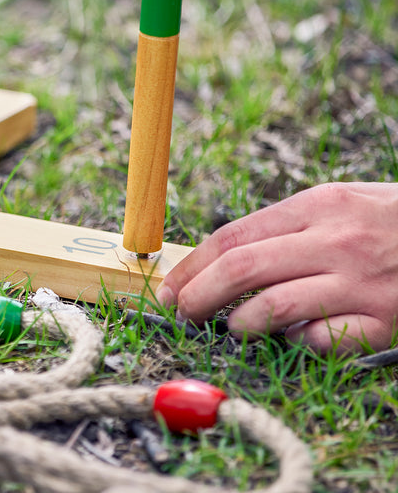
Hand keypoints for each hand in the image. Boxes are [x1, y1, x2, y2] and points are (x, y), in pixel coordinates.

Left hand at [156, 183, 397, 353]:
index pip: (232, 237)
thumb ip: (283, 226)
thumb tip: (221, 260)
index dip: (192, 266)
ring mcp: (359, 283)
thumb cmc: (384, 218)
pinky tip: (293, 339)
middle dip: (199, 295)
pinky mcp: (383, 320)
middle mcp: (334, 241)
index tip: (170, 288)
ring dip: (239, 324)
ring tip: (232, 329)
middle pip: (243, 269)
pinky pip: (323, 341)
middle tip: (182, 314)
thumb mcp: (334, 203)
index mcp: (316, 206)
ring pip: (275, 307)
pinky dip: (297, 343)